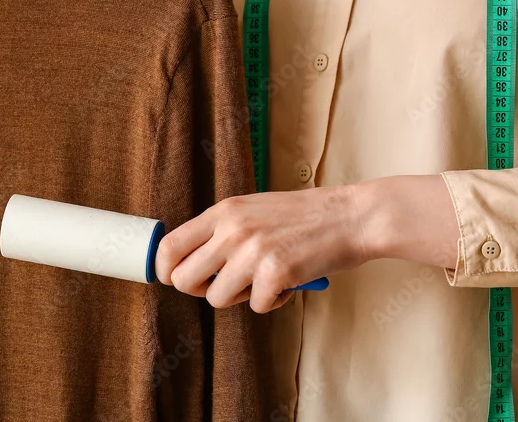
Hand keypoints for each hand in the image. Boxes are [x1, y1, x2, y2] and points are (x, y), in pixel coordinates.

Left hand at [154, 174, 459, 312]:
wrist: (351, 216)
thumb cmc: (303, 216)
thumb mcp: (251, 210)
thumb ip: (221, 231)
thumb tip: (189, 264)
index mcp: (222, 212)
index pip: (168, 246)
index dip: (166, 270)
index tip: (176, 279)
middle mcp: (231, 230)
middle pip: (183, 279)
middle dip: (201, 290)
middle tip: (225, 285)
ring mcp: (252, 251)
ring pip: (216, 298)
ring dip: (239, 297)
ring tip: (263, 280)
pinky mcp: (276, 272)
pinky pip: (256, 306)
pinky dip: (273, 302)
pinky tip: (287, 283)